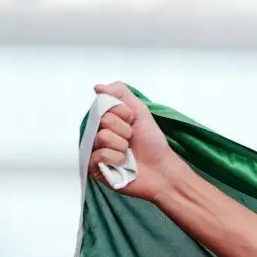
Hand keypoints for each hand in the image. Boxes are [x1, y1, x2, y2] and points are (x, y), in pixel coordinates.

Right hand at [89, 81, 180, 200]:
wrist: (162, 169)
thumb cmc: (152, 144)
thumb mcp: (140, 111)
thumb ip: (120, 93)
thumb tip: (97, 87)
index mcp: (106, 120)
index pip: (102, 105)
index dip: (123, 113)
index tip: (133, 122)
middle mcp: (98, 134)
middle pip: (102, 120)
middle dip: (123, 129)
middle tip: (132, 139)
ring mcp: (95, 150)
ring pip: (101, 137)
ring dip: (121, 145)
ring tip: (128, 152)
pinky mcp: (95, 168)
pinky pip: (99, 155)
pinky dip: (116, 158)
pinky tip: (123, 164)